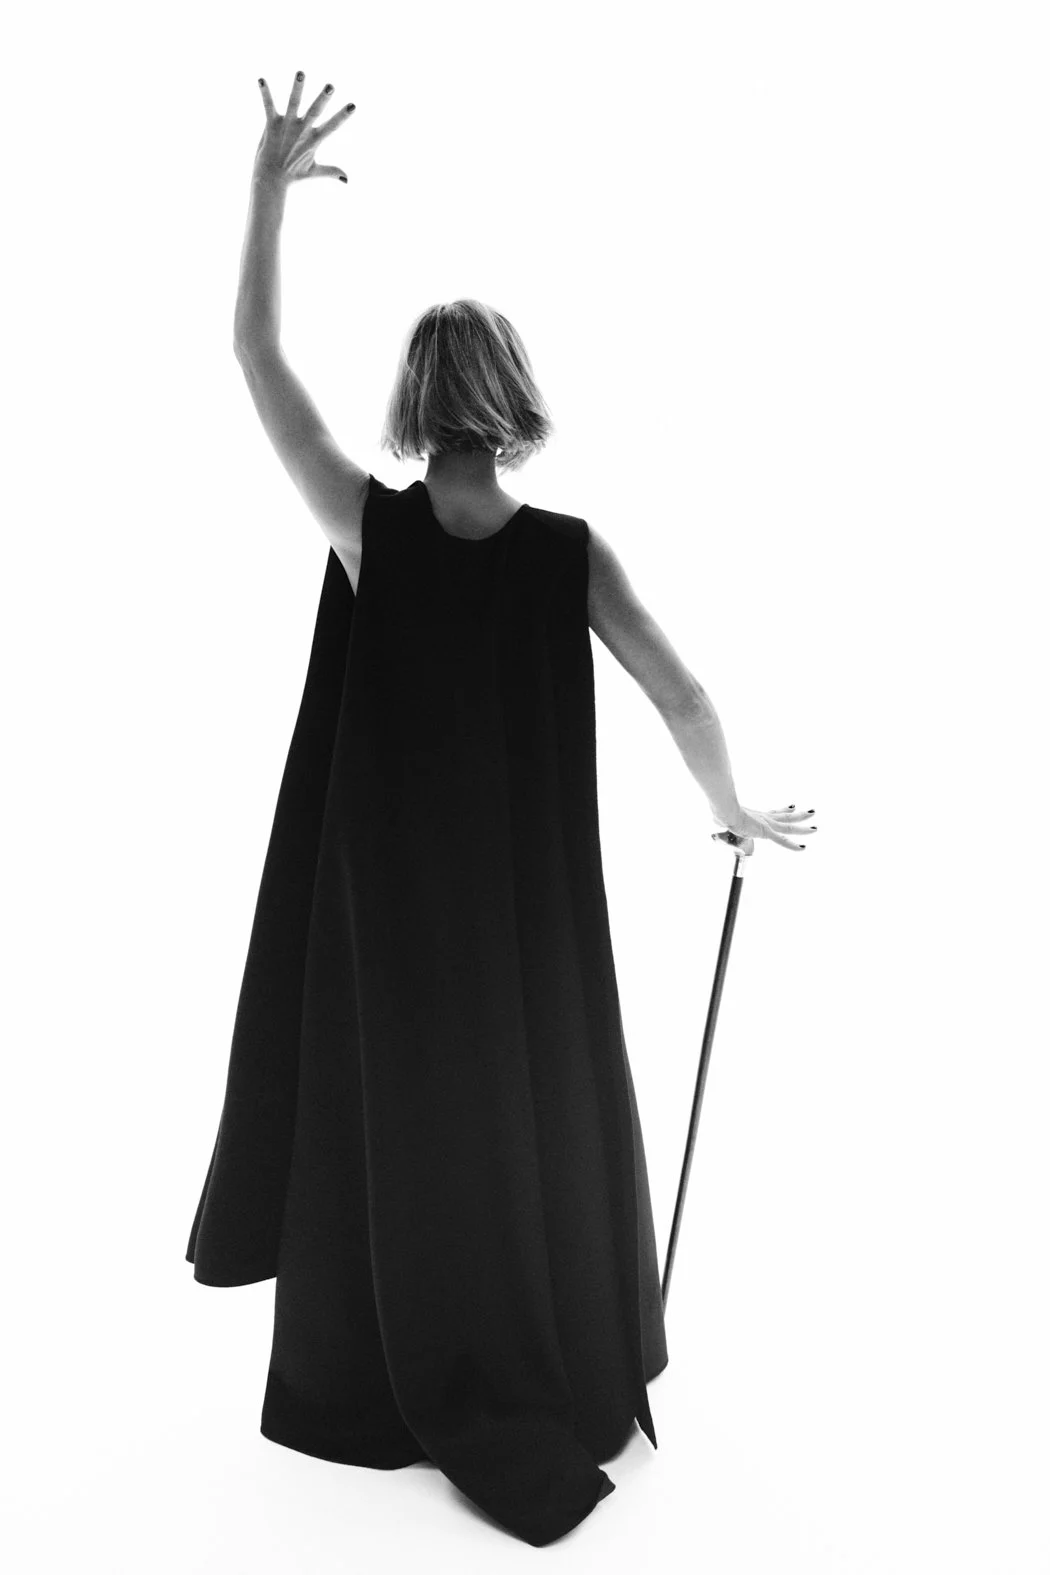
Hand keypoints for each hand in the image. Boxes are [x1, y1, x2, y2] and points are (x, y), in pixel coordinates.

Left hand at [254, 70, 355, 188]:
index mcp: (313, 140)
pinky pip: (268, 105)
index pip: (332, 126)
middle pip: (314, 111)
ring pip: (293, 103)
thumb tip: (347, 180)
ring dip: (297, 88)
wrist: (271, 179)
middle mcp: (301, 131)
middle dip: (322, 98)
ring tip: (301, 72)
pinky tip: (261, 79)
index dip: (342, 116)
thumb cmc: (292, 175)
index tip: (353, 105)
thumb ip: (331, 171)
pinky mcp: (272, 124)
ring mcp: (286, 126)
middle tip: (330, 86)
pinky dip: (265, 92)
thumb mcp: (314, 172)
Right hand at [711, 803, 817, 855]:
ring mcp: (767, 825)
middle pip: (786, 817)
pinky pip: (782, 840)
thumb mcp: (722, 816)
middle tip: (811, 812)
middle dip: (799, 816)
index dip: (785, 810)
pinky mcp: (765, 832)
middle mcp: (765, 819)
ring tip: (815, 827)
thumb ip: (721, 818)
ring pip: (789, 827)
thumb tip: (715, 818)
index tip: (793, 807)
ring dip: (803, 828)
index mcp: (757, 816)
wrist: (725, 810)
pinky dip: (792, 845)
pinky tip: (803, 848)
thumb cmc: (722, 811)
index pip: (774, 813)